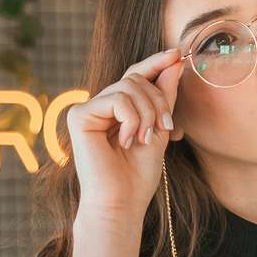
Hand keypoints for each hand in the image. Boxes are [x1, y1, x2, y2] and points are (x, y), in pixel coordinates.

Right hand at [64, 47, 184, 225]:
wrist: (121, 202)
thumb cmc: (138, 175)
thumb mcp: (159, 129)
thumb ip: (164, 96)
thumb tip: (174, 62)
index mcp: (116, 109)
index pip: (135, 75)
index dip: (155, 63)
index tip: (178, 54)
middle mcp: (99, 106)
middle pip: (135, 78)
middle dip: (158, 101)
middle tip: (164, 129)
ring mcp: (86, 109)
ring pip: (128, 86)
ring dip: (148, 113)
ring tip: (145, 140)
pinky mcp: (78, 115)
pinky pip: (117, 99)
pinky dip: (131, 119)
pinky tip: (126, 141)